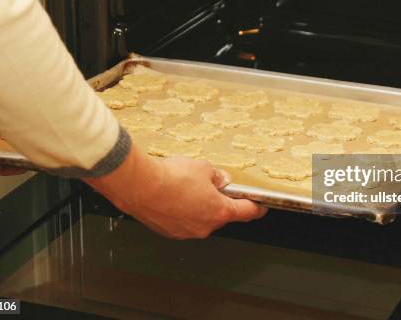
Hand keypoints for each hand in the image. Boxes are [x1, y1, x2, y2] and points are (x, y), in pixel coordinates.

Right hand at [86, 145, 266, 238]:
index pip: (245, 212)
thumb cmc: (172, 177)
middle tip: (211, 186)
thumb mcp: (203, 167)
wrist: (140, 186)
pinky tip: (173, 196)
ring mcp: (186, 231)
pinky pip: (181, 221)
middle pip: (220, 216)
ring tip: (186, 187)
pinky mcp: (168, 231)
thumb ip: (216, 176)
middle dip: (218, 202)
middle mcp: (205, 227)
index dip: (256, 208)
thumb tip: (219, 179)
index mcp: (220, 212)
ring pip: (199, 219)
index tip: (260, 207)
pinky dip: (181, 211)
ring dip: (198, 206)